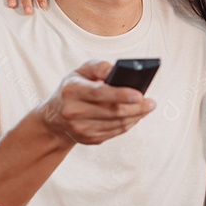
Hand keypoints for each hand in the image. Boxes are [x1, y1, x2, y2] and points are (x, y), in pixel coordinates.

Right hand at [38, 60, 154, 145]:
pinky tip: (136, 116)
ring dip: (136, 116)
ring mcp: (81, 128)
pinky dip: (129, 124)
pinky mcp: (89, 139)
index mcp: (71, 91)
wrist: (54, 118)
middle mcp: (74, 112)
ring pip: (116, 124)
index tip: (140, 94)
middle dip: (136, 108)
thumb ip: (98, 67)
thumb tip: (115, 69)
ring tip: (148, 107)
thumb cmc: (73, 89)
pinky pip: (115, 132)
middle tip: (152, 103)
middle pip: (112, 111)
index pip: (99, 93)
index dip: (121, 94)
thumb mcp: (80, 72)